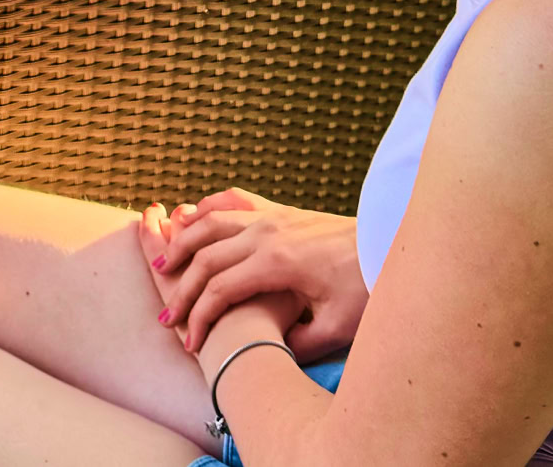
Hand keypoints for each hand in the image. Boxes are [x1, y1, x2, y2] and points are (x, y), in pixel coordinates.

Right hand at [137, 190, 366, 360]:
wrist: (389, 244)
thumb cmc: (367, 287)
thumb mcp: (337, 327)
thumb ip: (298, 342)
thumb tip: (268, 352)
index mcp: (276, 263)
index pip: (220, 290)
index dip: (199, 317)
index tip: (190, 342)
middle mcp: (267, 232)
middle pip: (207, 256)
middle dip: (181, 287)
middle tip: (166, 315)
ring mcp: (272, 215)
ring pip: (211, 222)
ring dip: (183, 242)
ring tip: (163, 262)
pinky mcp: (280, 210)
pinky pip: (233, 200)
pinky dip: (208, 208)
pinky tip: (194, 218)